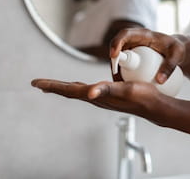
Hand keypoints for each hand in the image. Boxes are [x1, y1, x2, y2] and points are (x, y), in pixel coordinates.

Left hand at [31, 78, 161, 116]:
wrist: (153, 106)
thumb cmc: (141, 97)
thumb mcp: (124, 89)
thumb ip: (107, 89)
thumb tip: (89, 92)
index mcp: (96, 95)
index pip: (68, 90)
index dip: (52, 85)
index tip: (36, 83)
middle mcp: (96, 98)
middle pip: (69, 91)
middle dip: (54, 87)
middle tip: (38, 84)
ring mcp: (102, 98)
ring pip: (77, 92)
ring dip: (64, 88)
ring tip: (54, 86)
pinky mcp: (108, 96)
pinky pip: (88, 90)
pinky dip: (78, 87)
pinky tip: (81, 86)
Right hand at [110, 28, 186, 83]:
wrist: (176, 50)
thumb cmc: (177, 49)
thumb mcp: (177, 55)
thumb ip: (170, 66)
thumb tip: (160, 81)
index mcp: (143, 34)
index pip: (125, 34)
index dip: (116, 43)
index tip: (113, 56)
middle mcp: (134, 40)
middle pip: (117, 48)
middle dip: (114, 63)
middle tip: (117, 78)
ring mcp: (132, 49)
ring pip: (119, 58)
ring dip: (116, 71)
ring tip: (121, 85)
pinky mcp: (133, 57)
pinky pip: (124, 65)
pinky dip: (122, 74)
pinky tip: (125, 86)